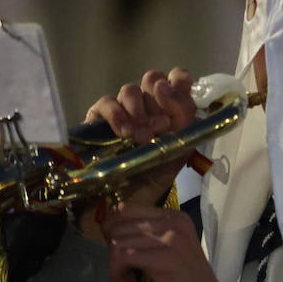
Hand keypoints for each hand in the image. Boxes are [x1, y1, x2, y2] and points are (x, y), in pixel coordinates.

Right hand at [79, 68, 196, 238]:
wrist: (122, 203)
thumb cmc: (153, 177)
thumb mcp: (178, 150)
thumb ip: (184, 119)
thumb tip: (169, 89)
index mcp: (170, 110)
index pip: (178, 78)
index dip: (178, 83)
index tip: (175, 100)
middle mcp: (148, 105)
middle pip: (153, 79)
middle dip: (158, 97)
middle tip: (160, 124)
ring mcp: (123, 110)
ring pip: (131, 90)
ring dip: (140, 112)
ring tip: (142, 138)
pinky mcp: (98, 118)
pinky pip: (107, 103)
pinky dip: (117, 115)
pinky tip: (123, 133)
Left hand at [101, 203, 263, 281]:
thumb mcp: (167, 253)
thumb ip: (145, 238)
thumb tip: (108, 229)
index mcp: (175, 217)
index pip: (126, 209)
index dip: (111, 231)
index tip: (117, 255)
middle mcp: (175, 222)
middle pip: (118, 225)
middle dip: (112, 253)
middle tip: (123, 274)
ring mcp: (172, 239)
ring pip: (118, 242)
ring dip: (116, 269)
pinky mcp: (166, 258)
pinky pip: (123, 258)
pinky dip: (120, 277)